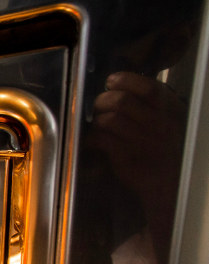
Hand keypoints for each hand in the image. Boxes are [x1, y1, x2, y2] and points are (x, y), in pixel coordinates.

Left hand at [88, 71, 186, 199]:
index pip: (148, 87)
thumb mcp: (168, 122)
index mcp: (170, 110)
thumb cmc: (165, 149)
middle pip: (121, 101)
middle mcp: (158, 123)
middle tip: (98, 105)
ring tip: (97, 124)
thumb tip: (121, 88)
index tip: (112, 80)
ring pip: (109, 119)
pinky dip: (92, 138)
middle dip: (102, 100)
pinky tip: (93, 141)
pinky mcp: (126, 157)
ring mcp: (142, 141)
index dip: (125, 80)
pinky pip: (101, 139)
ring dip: (96, 120)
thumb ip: (150, 106)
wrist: (170, 184)